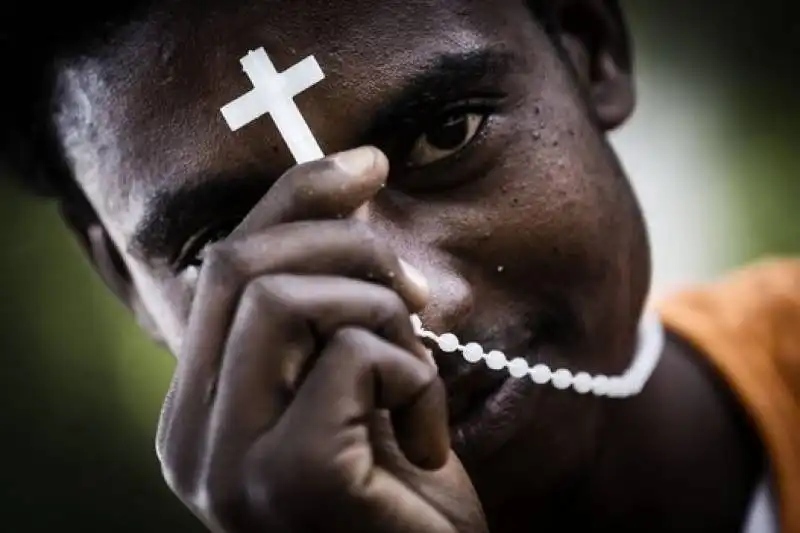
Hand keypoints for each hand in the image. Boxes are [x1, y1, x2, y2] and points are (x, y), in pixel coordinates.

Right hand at [156, 147, 487, 532]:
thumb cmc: (398, 495)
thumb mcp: (356, 386)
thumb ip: (330, 309)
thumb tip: (351, 196)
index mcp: (200, 409)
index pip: (223, 267)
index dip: (293, 198)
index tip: (365, 165)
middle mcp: (192, 438)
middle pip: (243, 266)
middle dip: (347, 246)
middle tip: (414, 290)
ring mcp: (228, 466)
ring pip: (289, 297)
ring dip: (382, 314)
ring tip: (416, 375)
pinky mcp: (288, 480)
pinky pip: (350, 358)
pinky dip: (411, 375)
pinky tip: (424, 435)